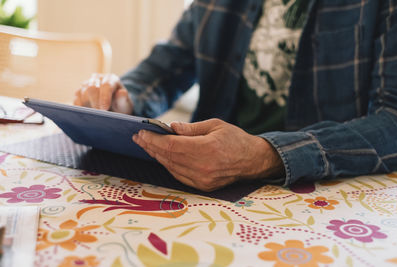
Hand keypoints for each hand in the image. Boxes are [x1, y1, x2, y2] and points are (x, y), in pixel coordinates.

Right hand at [74, 73, 133, 113]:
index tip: (104, 108)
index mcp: (111, 79)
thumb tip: (122, 92)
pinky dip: (80, 107)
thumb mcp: (125, 105)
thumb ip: (123, 99)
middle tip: (98, 113)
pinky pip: (76, 99)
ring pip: (82, 93)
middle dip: (95, 102)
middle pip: (92, 87)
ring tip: (94, 115)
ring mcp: (87, 84)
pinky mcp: (79, 92)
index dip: (104, 97)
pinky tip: (86, 113)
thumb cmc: (121, 106)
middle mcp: (98, 79)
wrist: (114, 110)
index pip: (106, 85)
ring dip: (88, 105)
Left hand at [133, 119, 284, 191]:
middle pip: (168, 157)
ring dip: (157, 156)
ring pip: (171, 167)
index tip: (141, 132)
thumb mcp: (215, 125)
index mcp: (207, 149)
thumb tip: (171, 128)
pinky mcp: (203, 186)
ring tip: (147, 146)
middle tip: (138, 138)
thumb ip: (191, 128)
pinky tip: (161, 157)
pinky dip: (168, 165)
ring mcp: (203, 179)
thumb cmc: (235, 138)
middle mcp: (203, 167)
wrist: (253, 160)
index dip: (154, 140)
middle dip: (150, 147)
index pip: (171, 145)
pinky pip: (179, 175)